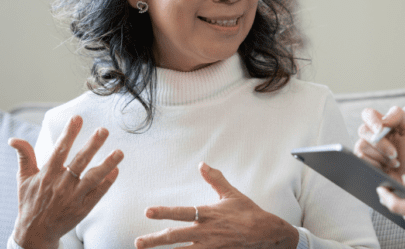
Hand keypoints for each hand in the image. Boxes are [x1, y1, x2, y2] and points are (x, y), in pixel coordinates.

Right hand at [9, 115, 122, 248]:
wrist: (35, 232)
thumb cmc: (30, 202)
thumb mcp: (23, 179)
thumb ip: (24, 157)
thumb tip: (14, 139)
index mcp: (47, 174)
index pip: (59, 150)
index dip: (69, 133)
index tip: (77, 118)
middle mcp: (61, 184)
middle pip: (79, 161)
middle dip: (92, 145)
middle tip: (104, 130)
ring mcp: (73, 197)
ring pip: (93, 178)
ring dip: (107, 164)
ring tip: (120, 152)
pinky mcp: (83, 208)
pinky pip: (97, 194)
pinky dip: (106, 183)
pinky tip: (116, 171)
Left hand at [135, 162, 299, 248]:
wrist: (266, 233)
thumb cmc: (248, 212)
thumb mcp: (232, 194)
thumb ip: (215, 179)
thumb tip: (202, 164)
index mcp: (208, 214)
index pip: (182, 212)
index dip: (164, 212)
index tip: (148, 212)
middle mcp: (206, 231)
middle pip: (176, 236)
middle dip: (155, 240)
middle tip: (139, 242)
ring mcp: (210, 246)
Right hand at [354, 106, 404, 182]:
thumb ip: (400, 116)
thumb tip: (383, 119)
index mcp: (383, 124)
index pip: (369, 114)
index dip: (372, 120)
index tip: (380, 129)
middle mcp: (372, 134)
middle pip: (364, 130)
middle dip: (381, 144)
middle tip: (394, 154)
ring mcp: (366, 148)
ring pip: (362, 146)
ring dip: (381, 157)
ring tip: (394, 163)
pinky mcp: (362, 161)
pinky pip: (360, 159)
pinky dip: (376, 164)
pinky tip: (385, 168)